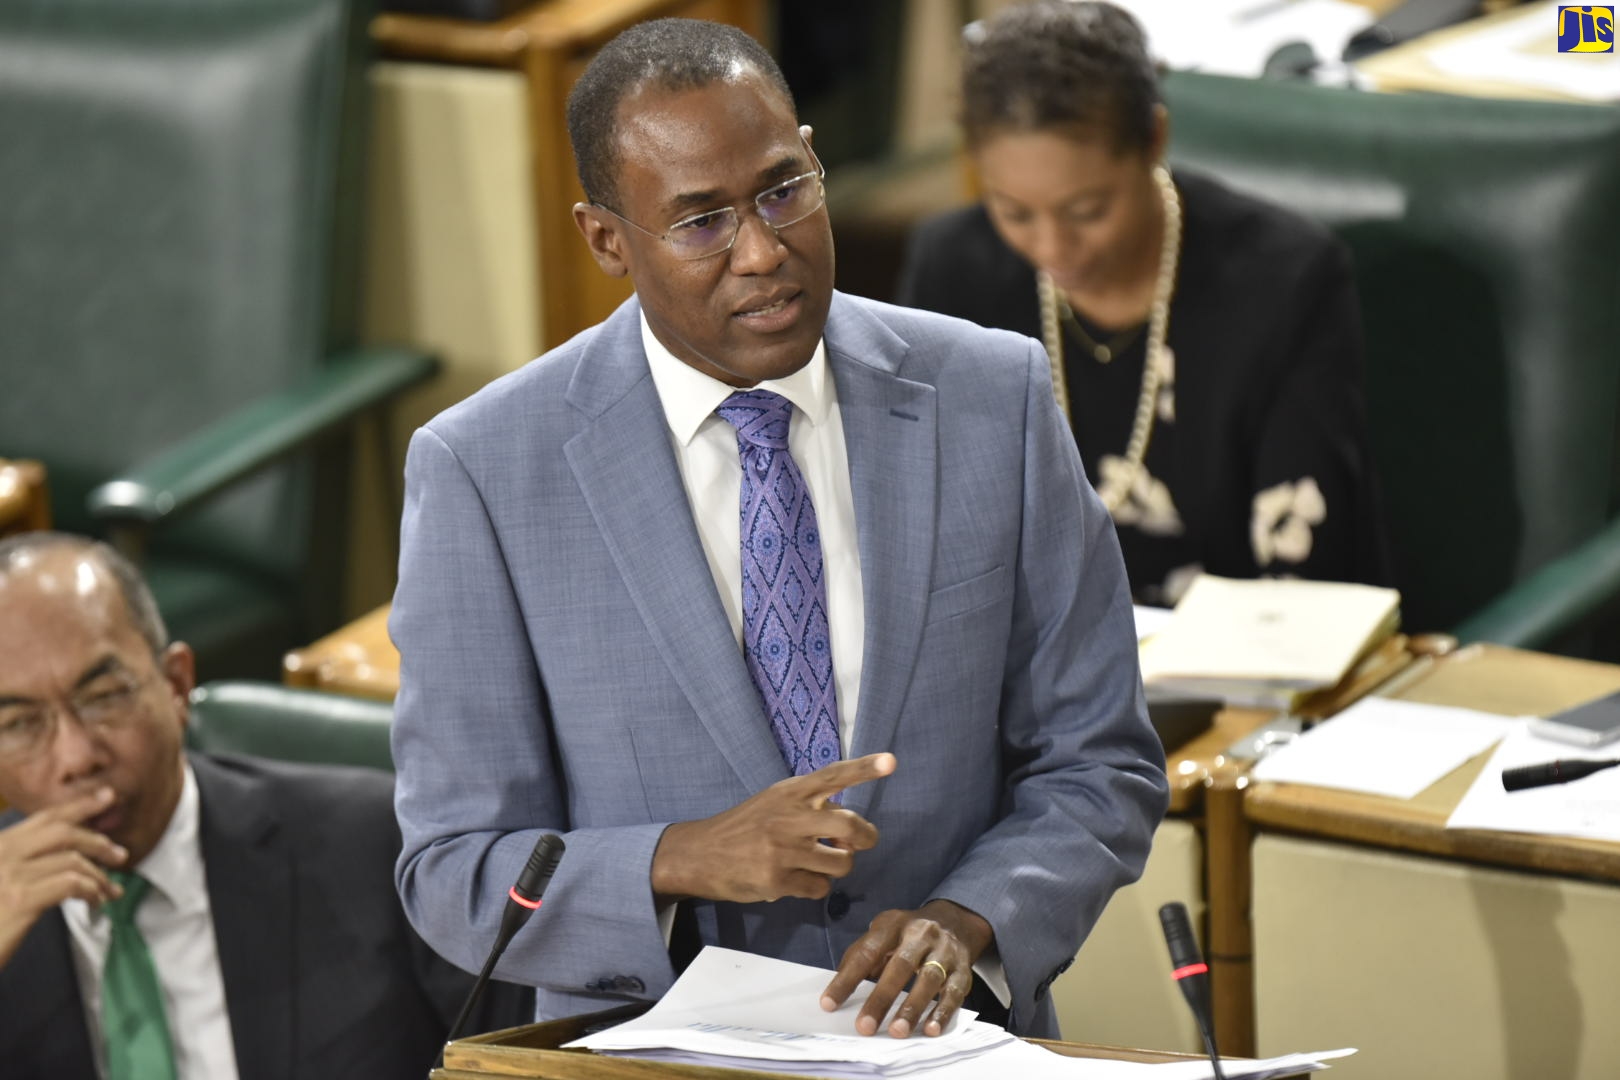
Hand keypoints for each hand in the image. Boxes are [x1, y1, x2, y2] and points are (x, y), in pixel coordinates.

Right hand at [0, 787, 127, 968]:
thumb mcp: (3, 882)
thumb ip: (27, 863)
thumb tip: (74, 854)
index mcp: (0, 847)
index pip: (44, 818)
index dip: (79, 805)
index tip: (107, 796)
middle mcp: (3, 854)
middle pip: (62, 833)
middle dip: (98, 841)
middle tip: (120, 855)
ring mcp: (10, 876)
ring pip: (72, 860)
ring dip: (98, 876)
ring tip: (110, 890)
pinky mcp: (20, 900)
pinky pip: (70, 883)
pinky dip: (91, 890)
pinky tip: (94, 901)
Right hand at [651, 753, 893, 904]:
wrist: (700, 853)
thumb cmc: (745, 827)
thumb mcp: (774, 803)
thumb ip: (810, 809)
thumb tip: (850, 834)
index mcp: (790, 792)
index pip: (833, 775)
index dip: (864, 768)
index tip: (890, 761)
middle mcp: (789, 816)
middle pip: (851, 826)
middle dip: (865, 837)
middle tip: (855, 843)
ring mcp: (784, 850)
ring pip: (842, 863)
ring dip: (837, 866)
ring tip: (815, 863)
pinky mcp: (777, 879)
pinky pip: (820, 889)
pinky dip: (814, 887)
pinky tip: (794, 880)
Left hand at [820, 900, 993, 1037]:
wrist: (955, 921)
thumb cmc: (907, 934)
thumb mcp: (882, 933)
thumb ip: (861, 956)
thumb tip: (840, 989)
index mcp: (893, 924)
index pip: (866, 952)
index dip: (847, 979)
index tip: (829, 1004)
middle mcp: (921, 934)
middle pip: (900, 966)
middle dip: (881, 998)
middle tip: (865, 1026)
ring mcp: (945, 951)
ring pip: (929, 979)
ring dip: (913, 1008)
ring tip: (897, 1032)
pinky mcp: (963, 970)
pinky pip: (953, 992)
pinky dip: (942, 1012)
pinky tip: (930, 1030)